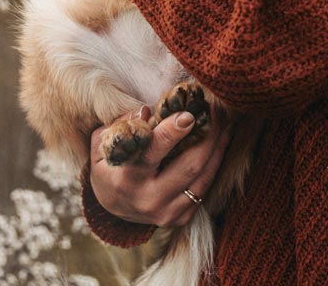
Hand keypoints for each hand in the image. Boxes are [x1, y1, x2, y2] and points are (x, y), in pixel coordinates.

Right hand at [88, 105, 231, 226]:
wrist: (113, 205)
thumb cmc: (109, 165)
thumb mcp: (102, 144)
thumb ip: (121, 125)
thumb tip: (147, 111)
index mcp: (127, 177)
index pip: (152, 152)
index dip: (173, 132)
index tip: (189, 114)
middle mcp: (148, 199)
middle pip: (189, 165)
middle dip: (208, 135)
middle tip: (217, 109)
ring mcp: (166, 212)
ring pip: (203, 177)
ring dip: (218, 146)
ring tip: (225, 121)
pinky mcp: (180, 218)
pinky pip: (205, 188)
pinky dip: (216, 163)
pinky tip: (221, 142)